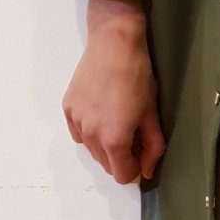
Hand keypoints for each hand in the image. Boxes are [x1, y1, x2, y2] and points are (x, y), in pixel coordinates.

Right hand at [62, 0, 164, 183]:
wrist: (113, 44)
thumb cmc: (136, 76)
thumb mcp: (151, 115)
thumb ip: (151, 148)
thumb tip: (147, 171)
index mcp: (114, 139)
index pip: (121, 175)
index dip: (134, 169)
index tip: (140, 154)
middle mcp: (91, 135)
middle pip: (105, 165)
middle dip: (120, 158)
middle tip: (133, 133)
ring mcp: (76, 121)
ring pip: (91, 150)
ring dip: (104, 145)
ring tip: (117, 119)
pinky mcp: (67, 108)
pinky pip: (78, 133)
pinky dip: (89, 132)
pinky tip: (101, 113)